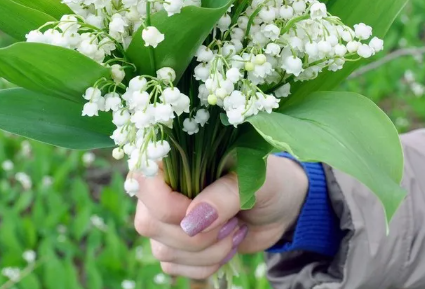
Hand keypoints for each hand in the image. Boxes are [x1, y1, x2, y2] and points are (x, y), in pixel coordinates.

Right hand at [133, 155, 308, 278]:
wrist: (282, 206)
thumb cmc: (268, 179)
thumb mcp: (254, 177)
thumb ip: (225, 194)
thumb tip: (193, 221)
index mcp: (174, 158)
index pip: (142, 182)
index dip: (168, 205)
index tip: (206, 211)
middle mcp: (162, 189)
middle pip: (150, 223)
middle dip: (197, 234)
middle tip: (232, 221)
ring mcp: (167, 220)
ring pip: (163, 251)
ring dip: (207, 251)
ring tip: (235, 230)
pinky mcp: (178, 246)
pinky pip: (174, 267)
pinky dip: (207, 264)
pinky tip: (228, 245)